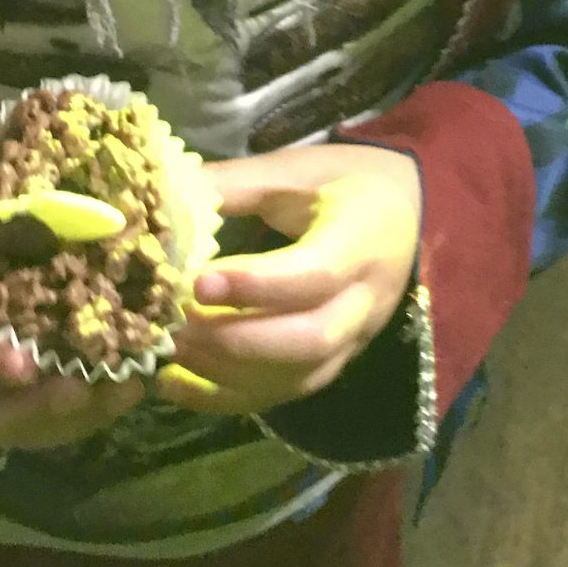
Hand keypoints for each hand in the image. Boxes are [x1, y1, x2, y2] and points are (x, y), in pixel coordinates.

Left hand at [154, 141, 421, 418]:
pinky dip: (228, 397)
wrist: (408, 212)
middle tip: (174, 322)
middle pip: (309, 341)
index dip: (254, 285)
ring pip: (296, 376)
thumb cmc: (346, 183)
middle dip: (234, 338)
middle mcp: (363, 301)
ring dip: (226, 371)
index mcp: (360, 241)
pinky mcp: (335, 363)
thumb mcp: (295, 169)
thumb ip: (234, 185)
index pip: (313, 276)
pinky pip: (286, 393)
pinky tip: (176, 384)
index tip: (196, 282)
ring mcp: (353, 339)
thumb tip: (160, 195)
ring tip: (169, 350)